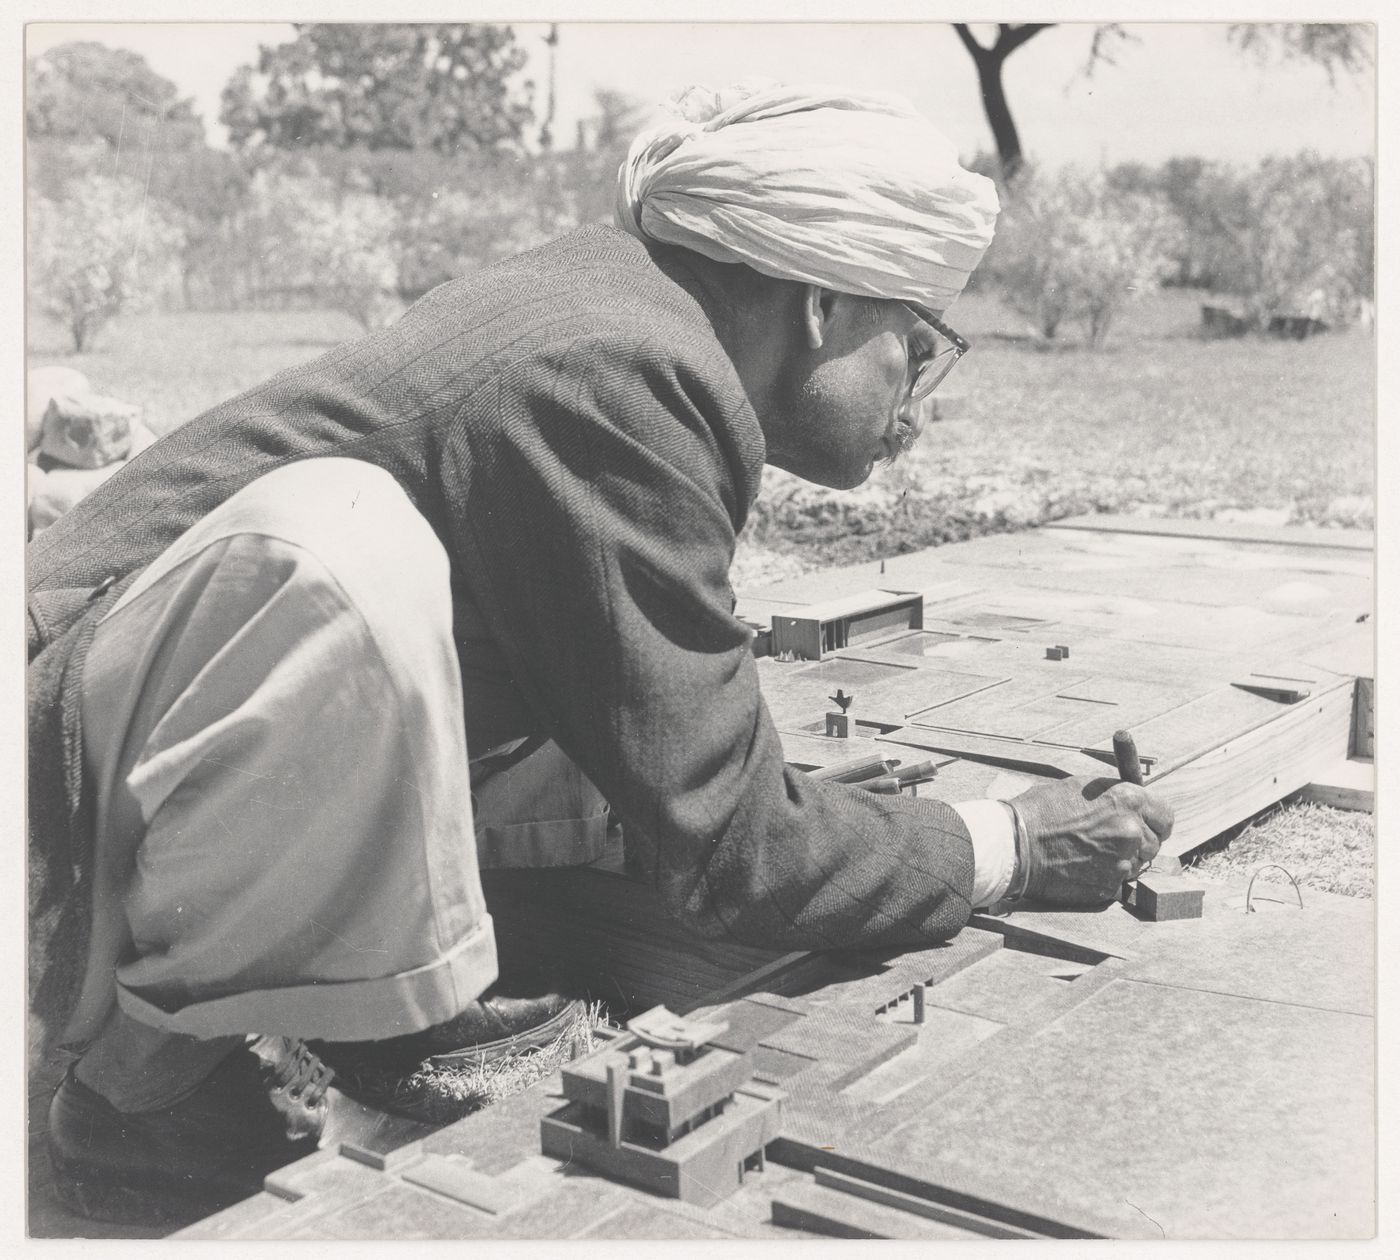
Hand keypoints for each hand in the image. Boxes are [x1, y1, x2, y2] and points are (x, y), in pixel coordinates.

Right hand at [1010, 775, 1174, 905]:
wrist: (1015, 844)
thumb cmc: (1041, 811)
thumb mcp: (1082, 789)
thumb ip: (1115, 799)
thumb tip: (1134, 807)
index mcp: (1128, 800)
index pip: (1166, 816)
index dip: (1155, 822)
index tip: (1145, 826)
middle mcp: (1131, 830)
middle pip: (1154, 844)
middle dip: (1137, 844)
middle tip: (1110, 842)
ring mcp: (1121, 861)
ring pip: (1136, 865)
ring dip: (1120, 862)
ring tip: (1089, 854)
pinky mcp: (1108, 887)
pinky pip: (1117, 883)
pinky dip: (1103, 878)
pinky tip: (1080, 867)